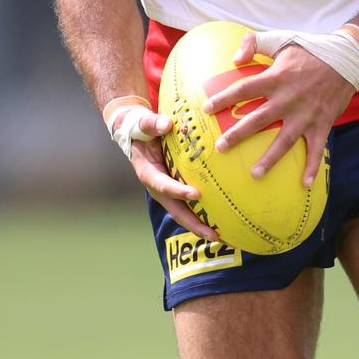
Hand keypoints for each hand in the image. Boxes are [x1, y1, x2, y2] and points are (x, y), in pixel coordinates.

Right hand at [127, 112, 219, 241]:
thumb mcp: (142, 124)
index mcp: (148, 173)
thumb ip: (152, 123)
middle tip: (214, 235)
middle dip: (194, 224)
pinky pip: (191, 203)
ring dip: (201, 225)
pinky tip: (223, 217)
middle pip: (176, 210)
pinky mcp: (176, 188)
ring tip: (222, 235)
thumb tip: (166, 124)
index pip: (163, 185)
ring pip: (184, 212)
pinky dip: (204, 212)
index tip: (196, 194)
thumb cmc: (141, 128)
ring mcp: (168, 190)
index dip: (178, 191)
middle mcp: (158, 187)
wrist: (135, 134)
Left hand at [202, 35, 354, 185]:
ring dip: (269, 159)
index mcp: (276, 77)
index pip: (244, 89)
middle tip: (220, 147)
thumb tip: (234, 58)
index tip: (206, 108)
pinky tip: (304, 184)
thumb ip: (254, 43)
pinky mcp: (322, 123)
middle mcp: (289, 98)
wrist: (346, 59)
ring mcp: (306, 114)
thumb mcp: (281, 39)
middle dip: (238, 134)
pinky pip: (316, 149)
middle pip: (258, 119)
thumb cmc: (309, 49)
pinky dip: (312, 167)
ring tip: (253, 174)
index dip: (224, 98)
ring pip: (284, 140)